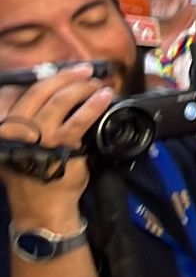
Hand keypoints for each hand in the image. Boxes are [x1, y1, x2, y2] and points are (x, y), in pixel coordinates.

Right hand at [0, 68, 114, 214]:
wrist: (42, 206)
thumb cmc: (34, 176)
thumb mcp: (20, 147)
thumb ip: (27, 123)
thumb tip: (52, 96)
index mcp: (5, 127)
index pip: (23, 94)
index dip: (45, 79)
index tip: (62, 71)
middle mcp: (16, 128)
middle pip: (41, 91)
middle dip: (65, 77)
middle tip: (84, 70)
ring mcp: (39, 136)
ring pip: (60, 100)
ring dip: (81, 87)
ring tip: (96, 83)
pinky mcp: (61, 144)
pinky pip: (79, 119)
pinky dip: (94, 105)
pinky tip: (104, 97)